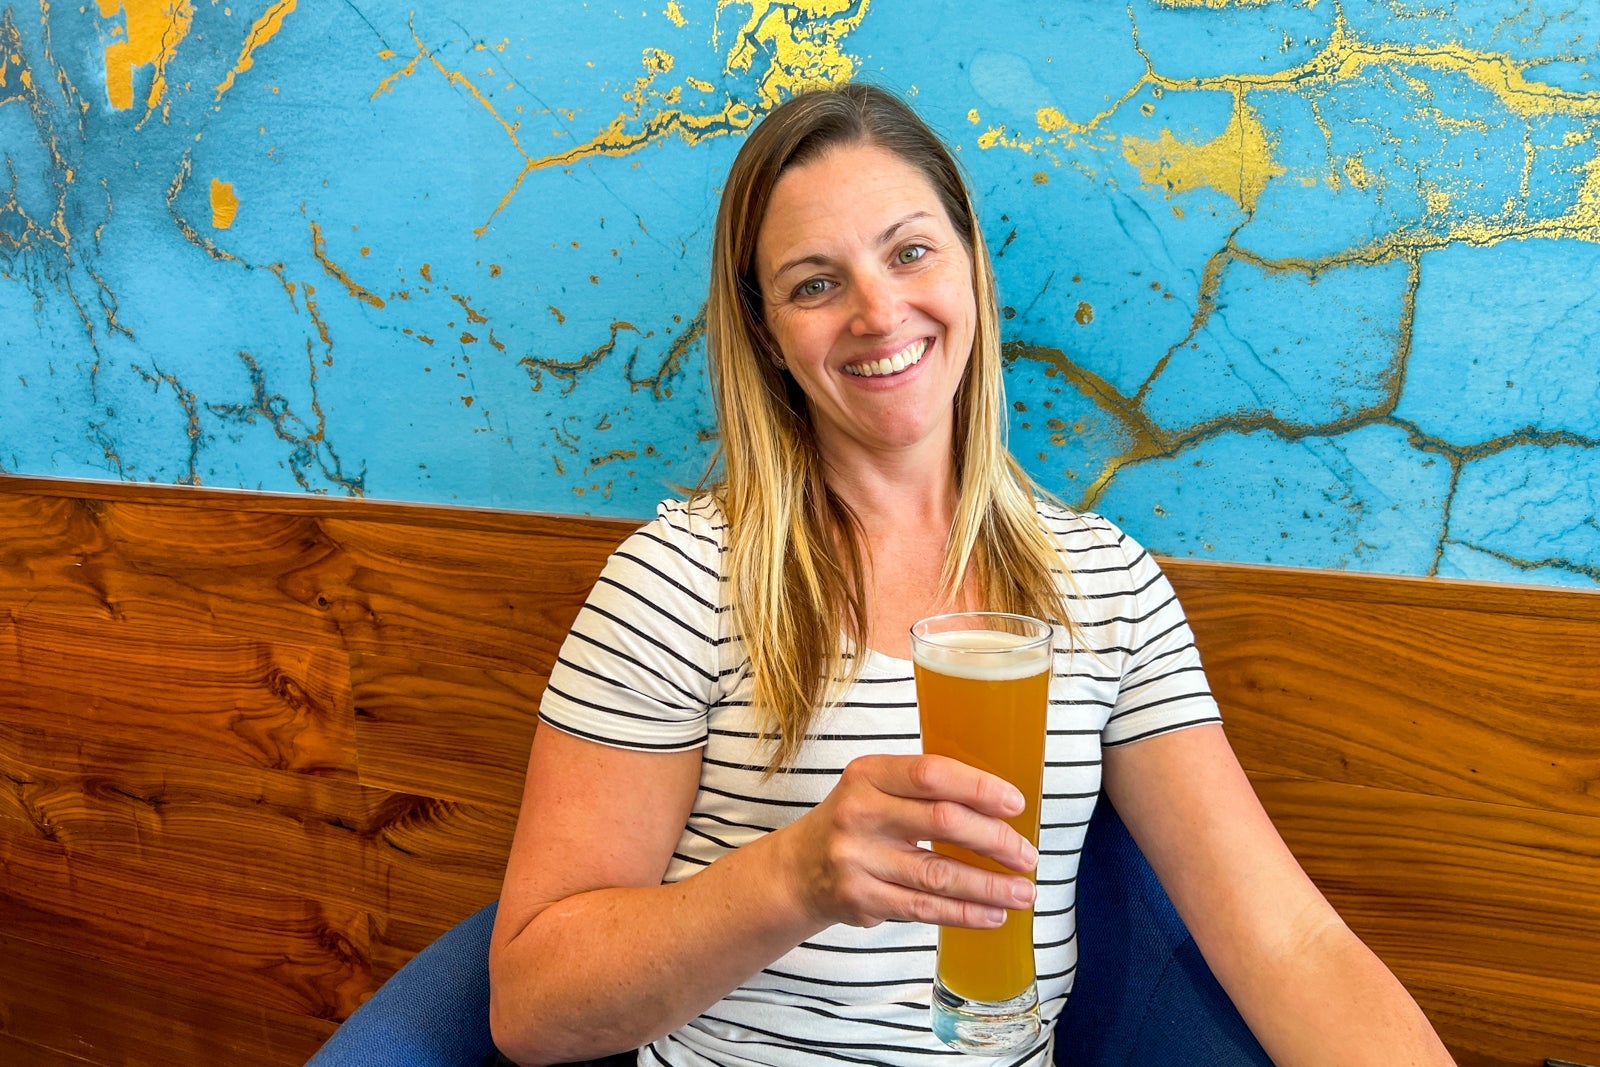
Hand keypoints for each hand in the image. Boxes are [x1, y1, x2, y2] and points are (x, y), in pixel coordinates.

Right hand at [776, 754, 1037, 930]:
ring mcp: (857, 859)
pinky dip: (964, 913)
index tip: (1015, 804)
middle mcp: (859, 813)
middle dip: (995, 841)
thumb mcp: (875, 788)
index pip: (931, 774)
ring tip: (1023, 892)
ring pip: (938, 874)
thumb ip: (924, 789)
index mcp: (868, 774)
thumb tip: (1000, 806)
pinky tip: (992, 914)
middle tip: (1027, 855)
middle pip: (942, 823)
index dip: (978, 788)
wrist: (797, 871)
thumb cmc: (855, 822)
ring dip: (989, 886)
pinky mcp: (861, 899)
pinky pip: (924, 908)